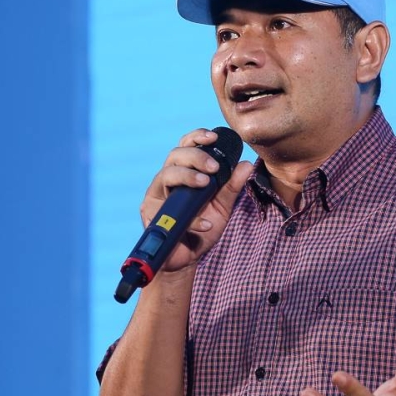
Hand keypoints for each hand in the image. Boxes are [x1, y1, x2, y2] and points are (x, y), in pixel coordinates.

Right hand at [141, 128, 252, 272]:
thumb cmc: (201, 230)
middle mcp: (167, 181)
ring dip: (187, 176)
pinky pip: (167, 210)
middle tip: (213, 167)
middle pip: (174, 156)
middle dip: (195, 157)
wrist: (186, 259)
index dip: (197, 137)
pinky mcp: (149, 214)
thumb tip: (246, 164)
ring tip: (205, 184)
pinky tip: (205, 224)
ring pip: (165, 175)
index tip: (213, 136)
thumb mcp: (222, 207)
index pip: (186, 147)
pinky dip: (190, 218)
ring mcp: (156, 196)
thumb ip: (232, 187)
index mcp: (183, 174)